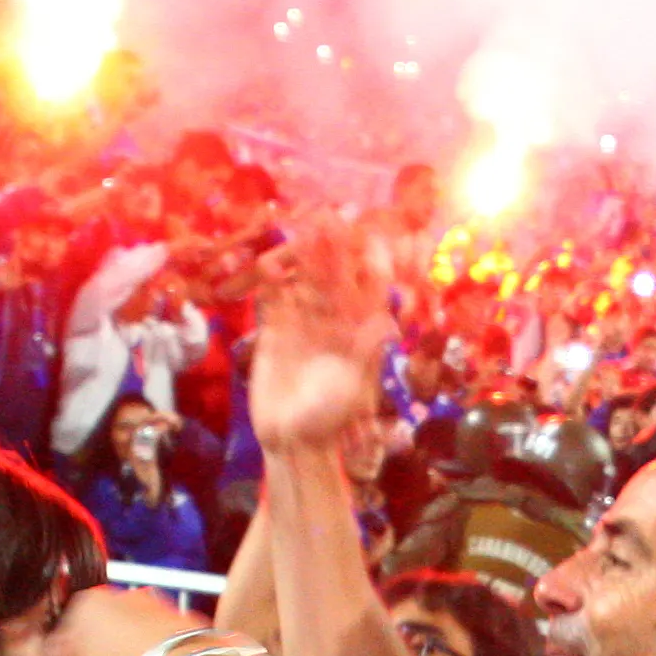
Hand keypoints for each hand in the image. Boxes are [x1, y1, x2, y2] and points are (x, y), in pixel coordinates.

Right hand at [249, 213, 393, 453]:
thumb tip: (387, 322)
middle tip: (327, 215)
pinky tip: (268, 265)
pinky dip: (271, 282)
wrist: (292, 439)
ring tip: (296, 230)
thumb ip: (366, 353)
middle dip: (331, 248)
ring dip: (300, 258)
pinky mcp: (275, 331)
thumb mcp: (353, 387)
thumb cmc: (329, 419)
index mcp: (358, 331)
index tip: (367, 234)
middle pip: (333, 276)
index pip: (368, 289)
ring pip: (303, 281)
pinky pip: (274, 299)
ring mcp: (304, 323)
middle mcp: (333, 320)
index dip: (368, 261)